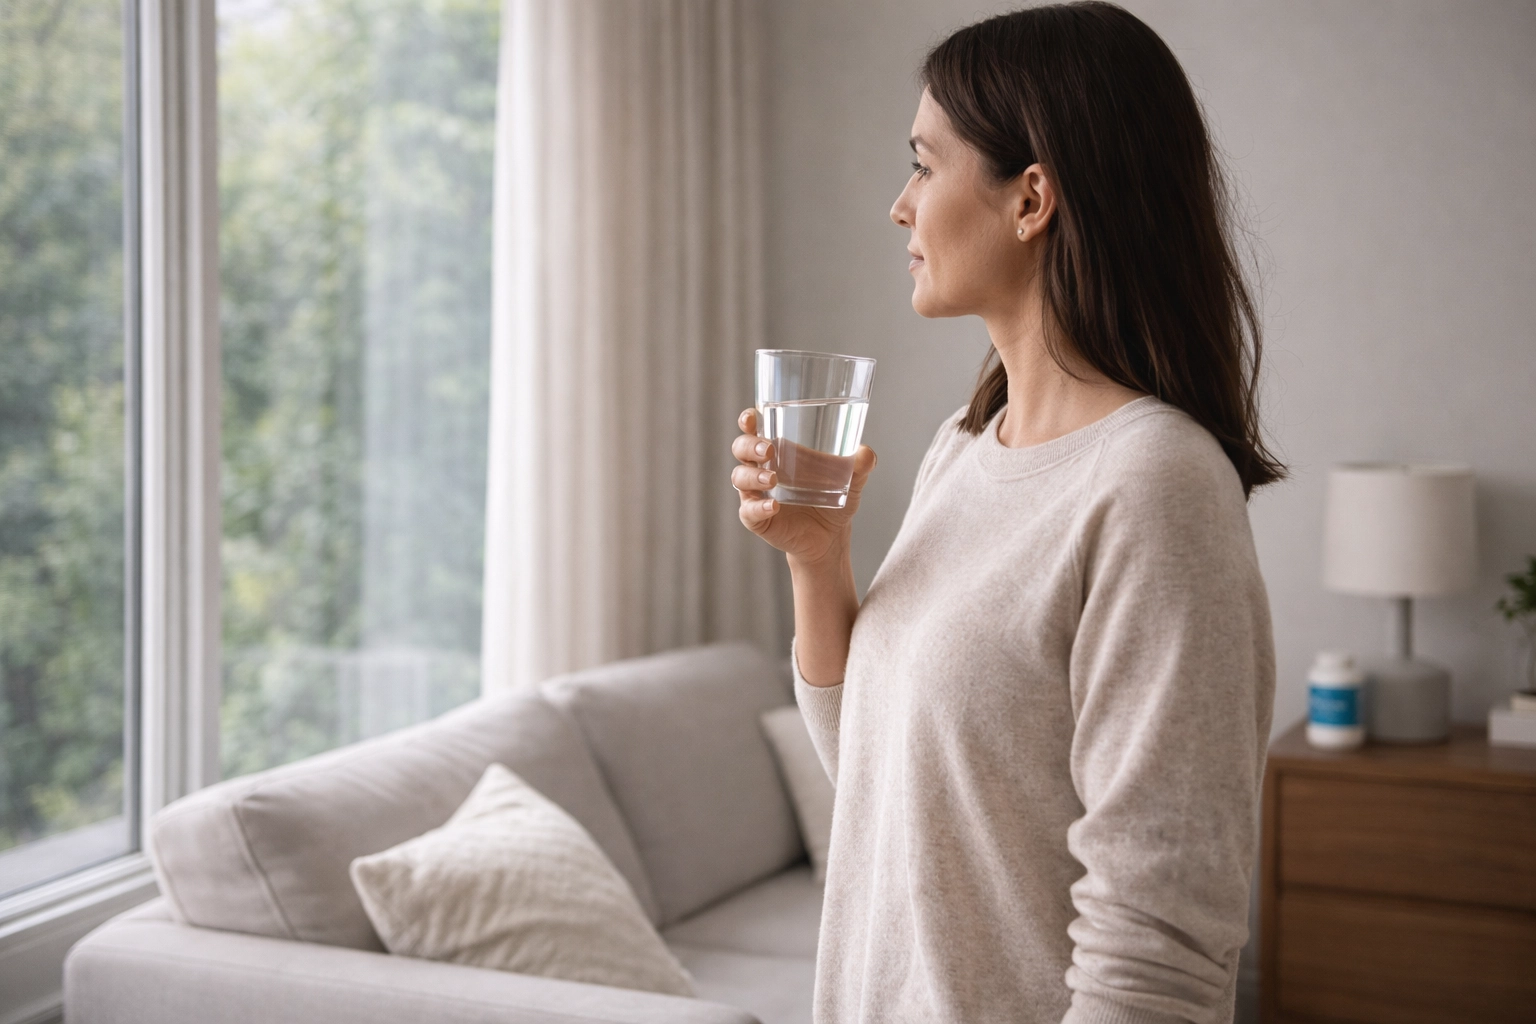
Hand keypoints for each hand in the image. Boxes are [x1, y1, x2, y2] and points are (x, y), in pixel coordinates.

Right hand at [731, 408, 876, 567]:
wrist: (830, 537)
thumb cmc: (833, 500)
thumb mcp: (851, 480)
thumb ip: (860, 464)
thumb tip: (866, 453)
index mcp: (779, 451)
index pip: (755, 429)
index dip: (749, 420)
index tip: (752, 417)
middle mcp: (762, 469)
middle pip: (741, 449)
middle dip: (749, 445)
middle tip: (769, 450)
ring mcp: (757, 494)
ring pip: (740, 478)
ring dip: (753, 476)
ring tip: (773, 480)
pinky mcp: (758, 519)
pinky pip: (749, 511)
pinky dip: (758, 507)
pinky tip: (773, 506)